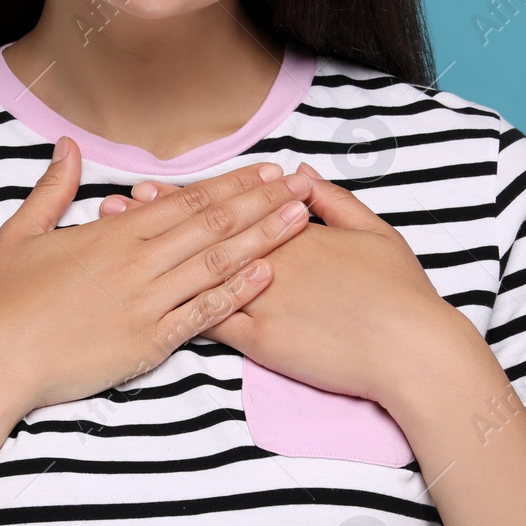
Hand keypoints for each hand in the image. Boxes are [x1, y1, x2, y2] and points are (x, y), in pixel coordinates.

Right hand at [0, 138, 317, 412]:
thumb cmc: (4, 301)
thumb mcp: (21, 233)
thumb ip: (53, 189)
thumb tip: (68, 146)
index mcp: (113, 232)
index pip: (186, 200)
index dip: (232, 184)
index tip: (267, 171)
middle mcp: (137, 260)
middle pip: (213, 223)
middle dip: (263, 202)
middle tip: (304, 184)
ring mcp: (146, 300)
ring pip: (217, 262)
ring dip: (263, 238)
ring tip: (301, 220)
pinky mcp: (149, 340)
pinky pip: (203, 312)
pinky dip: (237, 291)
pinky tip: (268, 273)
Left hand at [96, 163, 461, 404]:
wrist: (411, 349)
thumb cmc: (400, 293)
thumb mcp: (375, 234)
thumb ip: (336, 203)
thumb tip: (302, 176)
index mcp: (295, 234)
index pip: (230, 211)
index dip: (185, 200)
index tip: (151, 188)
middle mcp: (271, 261)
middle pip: (202, 236)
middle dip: (154, 221)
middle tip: (114, 206)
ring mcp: (264, 300)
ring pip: (197, 274)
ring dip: (155, 260)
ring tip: (115, 246)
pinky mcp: (264, 340)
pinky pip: (213, 322)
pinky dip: (176, 309)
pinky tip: (143, 301)